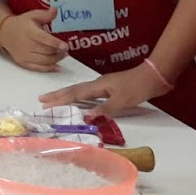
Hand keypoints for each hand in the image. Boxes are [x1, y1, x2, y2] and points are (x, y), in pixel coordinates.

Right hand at [0, 8, 68, 71]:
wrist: (5, 33)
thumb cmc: (22, 24)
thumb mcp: (33, 16)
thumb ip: (45, 15)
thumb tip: (56, 10)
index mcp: (30, 32)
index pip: (44, 39)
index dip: (56, 43)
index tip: (65, 46)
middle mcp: (27, 45)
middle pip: (46, 51)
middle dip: (59, 52)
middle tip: (66, 50)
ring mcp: (24, 55)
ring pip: (44, 61)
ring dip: (56, 59)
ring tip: (63, 55)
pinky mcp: (23, 62)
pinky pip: (38, 68)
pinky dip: (48, 69)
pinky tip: (56, 66)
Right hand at [39, 62, 168, 116]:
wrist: (154, 77)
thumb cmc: (138, 88)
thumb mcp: (122, 100)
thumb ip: (104, 109)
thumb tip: (86, 117)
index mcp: (98, 86)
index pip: (74, 94)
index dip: (59, 100)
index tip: (44, 104)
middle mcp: (98, 84)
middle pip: (73, 90)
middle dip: (57, 95)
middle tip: (42, 99)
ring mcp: (104, 85)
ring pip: (79, 91)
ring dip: (66, 95)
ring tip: (54, 99)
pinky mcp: (110, 88)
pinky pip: (88, 93)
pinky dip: (78, 97)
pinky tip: (79, 100)